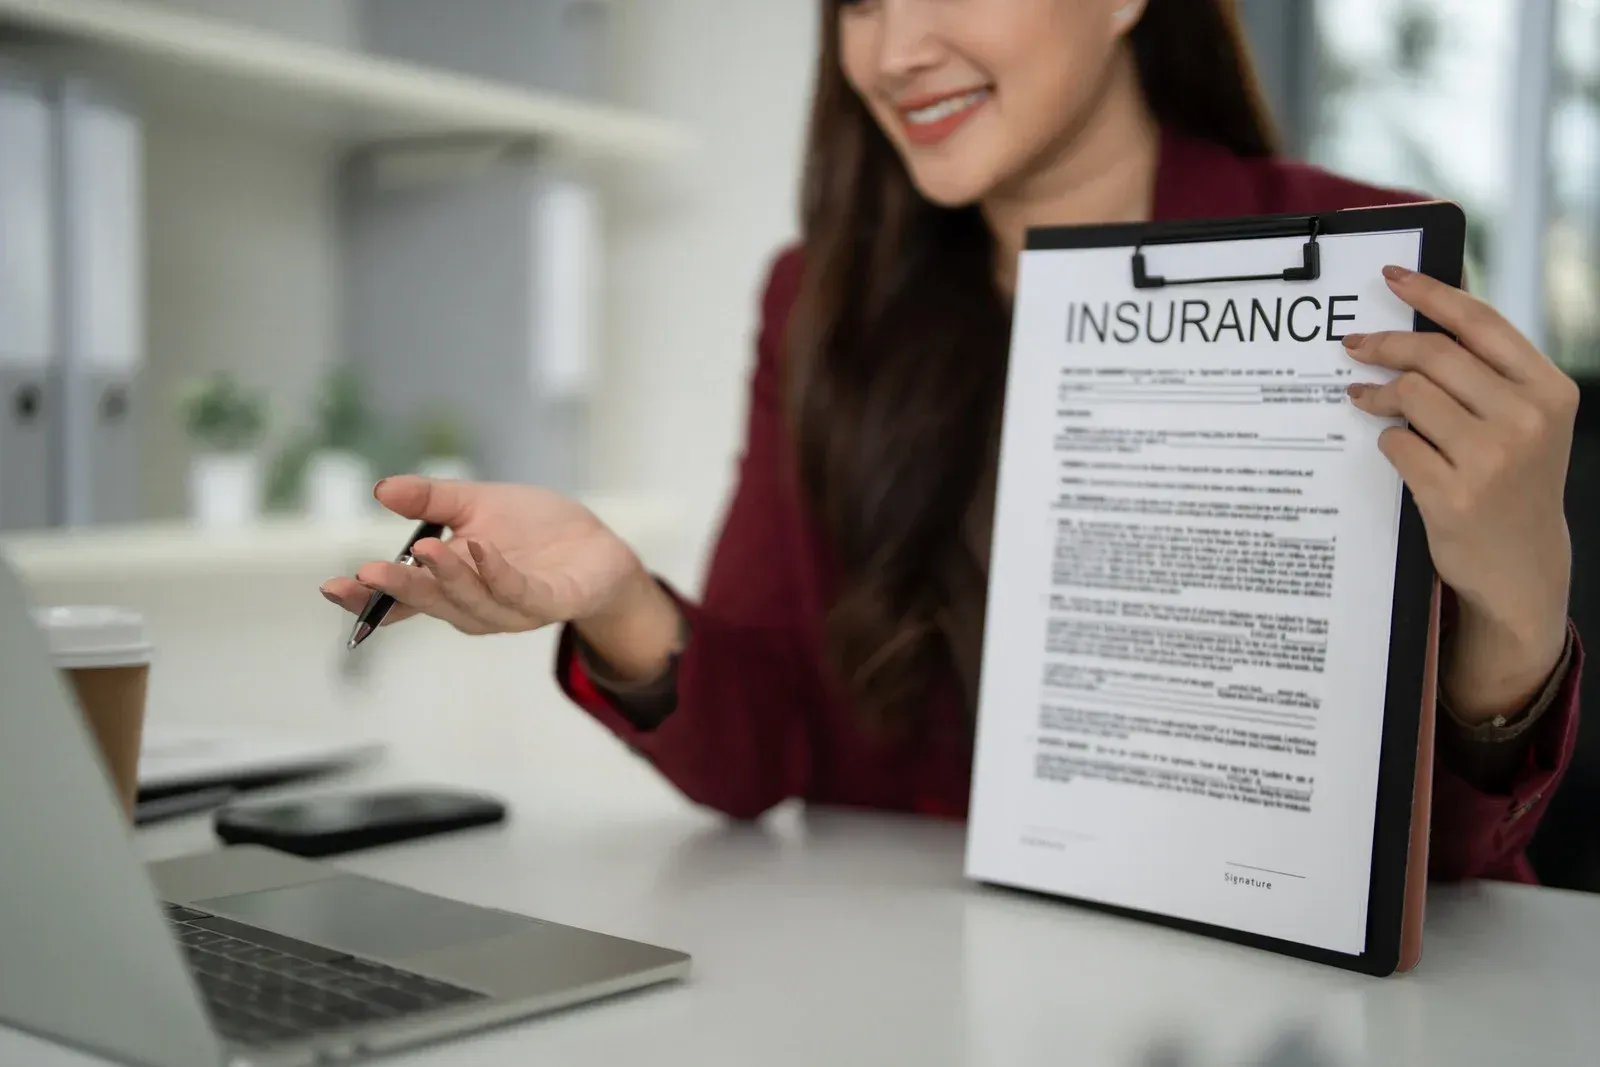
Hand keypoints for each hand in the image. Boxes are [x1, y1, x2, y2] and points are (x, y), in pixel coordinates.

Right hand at [321, 476, 650, 637]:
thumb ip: (430, 499)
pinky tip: (480, 551)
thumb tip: (380, 489)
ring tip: (426, 548)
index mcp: (450, 587)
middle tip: (371, 571)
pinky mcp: (550, 603)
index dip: (367, 599)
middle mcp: (475, 607)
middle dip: (400, 589)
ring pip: (472, 603)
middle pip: (431, 604)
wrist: (595, 546)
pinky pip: (518, 594)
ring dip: (448, 579)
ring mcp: (512, 610)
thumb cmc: (533, 530)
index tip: (333, 586)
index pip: (402, 600)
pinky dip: (496, 575)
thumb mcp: (476, 504)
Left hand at [1343, 264, 1577, 721]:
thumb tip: (1426, 317)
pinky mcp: (1453, 494)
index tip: (1391, 279)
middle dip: (1385, 345)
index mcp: (1548, 390)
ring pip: (1410, 396)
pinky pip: (1397, 444)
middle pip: (1434, 356)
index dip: (1431, 293)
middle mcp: (1526, 419)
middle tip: (1354, 346)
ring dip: (1378, 394)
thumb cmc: (1514, 481)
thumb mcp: (1525, 420)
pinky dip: (1387, 439)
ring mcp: (1491, 459)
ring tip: (1364, 397)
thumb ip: (1487, 373)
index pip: (1481, 323)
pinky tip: (1392, 444)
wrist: (1522, 564)